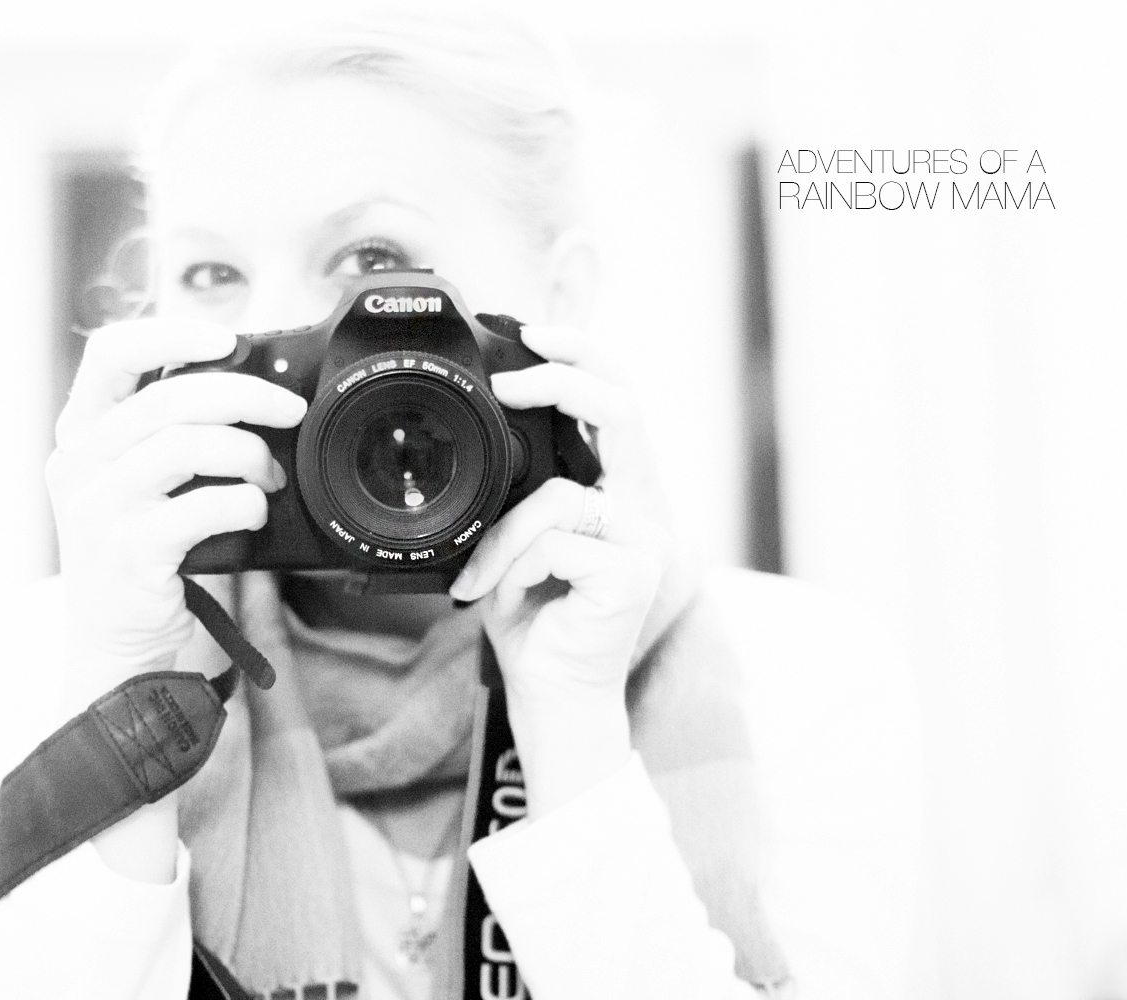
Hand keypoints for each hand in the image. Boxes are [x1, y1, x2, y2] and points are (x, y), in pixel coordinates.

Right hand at [46, 318, 307, 699]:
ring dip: (248, 454)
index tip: (227, 340)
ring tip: (270, 477)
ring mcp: (97, 508)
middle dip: (244, 395)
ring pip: (184, 444)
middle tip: (289, 411)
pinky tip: (254, 513)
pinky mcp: (127, 553)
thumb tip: (257, 389)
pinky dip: (243, 503)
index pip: (110, 352)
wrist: (122, 647)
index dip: (172, 333)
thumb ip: (174, 431)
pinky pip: (200, 506)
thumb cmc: (147, 555)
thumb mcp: (143, 482)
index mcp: (81, 431)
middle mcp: (78, 463)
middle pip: (167, 396)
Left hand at [449, 324, 677, 815]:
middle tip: (512, 370)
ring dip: (501, 537)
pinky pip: (552, 538)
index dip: (586, 354)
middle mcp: (645, 509)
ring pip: (558, 493)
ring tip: (481, 581)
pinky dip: (510, 566)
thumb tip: (484, 430)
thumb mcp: (515, 541)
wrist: (551, 699)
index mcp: (621, 494)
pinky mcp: (631, 573)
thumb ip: (518, 492)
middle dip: (567, 374)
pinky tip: (503, 600)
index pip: (619, 401)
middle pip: (624, 407)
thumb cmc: (532, 622)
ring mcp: (645, 540)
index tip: (534, 332)